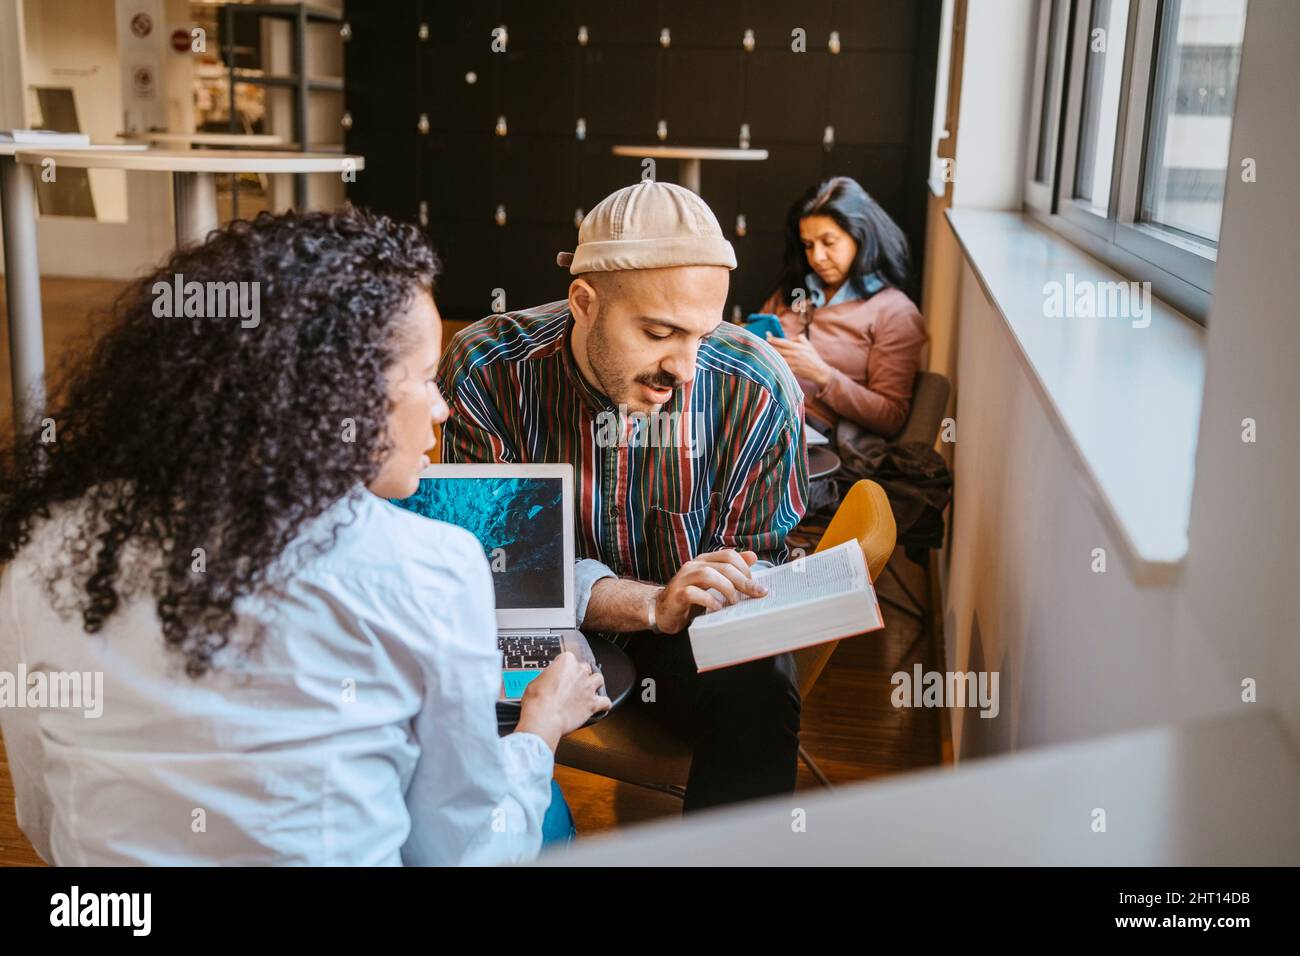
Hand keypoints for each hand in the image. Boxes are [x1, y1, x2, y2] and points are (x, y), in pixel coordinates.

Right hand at [516, 652, 610, 749]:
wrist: (544, 718)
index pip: (569, 658)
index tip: (561, 674)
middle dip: (580, 674)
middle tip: (572, 683)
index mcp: (566, 662)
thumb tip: (547, 682)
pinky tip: (601, 705)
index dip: (565, 668)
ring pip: (599, 679)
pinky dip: (605, 704)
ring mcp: (588, 687)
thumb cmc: (537, 701)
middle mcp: (580, 672)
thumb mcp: (535, 682)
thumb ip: (546, 678)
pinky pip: (606, 701)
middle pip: (585, 667)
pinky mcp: (593, 703)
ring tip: (589, 690)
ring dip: (595, 684)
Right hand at [652, 549, 767, 633]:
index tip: (756, 586)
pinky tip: (717, 608)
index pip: (729, 555)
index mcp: (704, 560)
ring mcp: (683, 578)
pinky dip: (708, 600)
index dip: (745, 569)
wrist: (662, 610)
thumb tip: (753, 556)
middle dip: (743, 581)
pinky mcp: (677, 594)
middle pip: (723, 566)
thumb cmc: (690, 597)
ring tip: (734, 602)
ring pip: (708, 575)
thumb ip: (730, 569)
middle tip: (755, 594)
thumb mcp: (713, 582)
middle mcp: (694, 565)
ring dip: (727, 588)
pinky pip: (693, 593)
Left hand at [767, 334, 834, 387]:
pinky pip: (780, 365)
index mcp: (797, 347)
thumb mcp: (808, 345)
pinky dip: (775, 363)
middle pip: (776, 349)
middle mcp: (793, 354)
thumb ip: (799, 338)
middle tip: (763, 342)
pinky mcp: (791, 370)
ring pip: (777, 357)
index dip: (773, 338)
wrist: (819, 371)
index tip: (767, 335)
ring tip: (764, 350)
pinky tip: (770, 361)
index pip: (781, 342)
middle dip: (769, 345)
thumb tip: (791, 337)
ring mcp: (791, 363)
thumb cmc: (813, 357)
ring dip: (770, 354)